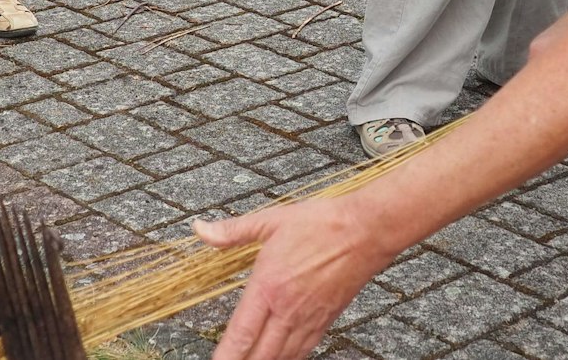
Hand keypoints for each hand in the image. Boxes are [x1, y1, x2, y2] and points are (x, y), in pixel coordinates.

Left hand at [195, 197, 388, 359]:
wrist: (365, 231)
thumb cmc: (322, 224)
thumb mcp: (271, 221)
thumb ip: (233, 231)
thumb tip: (202, 229)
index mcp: (268, 286)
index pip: (242, 334)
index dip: (227, 356)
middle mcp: (287, 309)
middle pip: (260, 355)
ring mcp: (308, 318)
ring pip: (282, 357)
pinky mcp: (326, 320)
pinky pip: (304, 350)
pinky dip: (289, 359)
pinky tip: (281, 358)